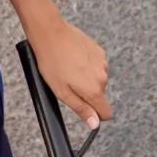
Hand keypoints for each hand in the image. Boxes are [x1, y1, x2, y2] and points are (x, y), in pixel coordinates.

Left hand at [30, 15, 110, 130]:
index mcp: (94, 90)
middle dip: (86, 93)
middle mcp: (103, 77)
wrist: (51, 33)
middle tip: (67, 82)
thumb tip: (95, 124)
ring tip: (69, 68)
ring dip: (86, 78)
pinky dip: (87, 65)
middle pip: (99, 95)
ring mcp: (103, 63)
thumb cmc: (52, 62)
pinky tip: (74, 58)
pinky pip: (96, 66)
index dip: (95, 114)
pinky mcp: (99, 51)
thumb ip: (81, 109)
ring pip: (97, 80)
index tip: (83, 107)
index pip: (106, 113)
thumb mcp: (62, 92)